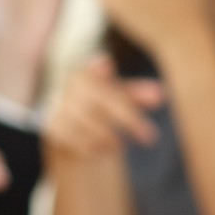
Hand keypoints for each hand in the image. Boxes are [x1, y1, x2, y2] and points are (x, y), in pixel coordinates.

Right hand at [43, 54, 164, 170]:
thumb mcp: (124, 102)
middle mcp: (70, 86)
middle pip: (97, 96)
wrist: (77, 139)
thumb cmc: (105, 112)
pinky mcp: (52, 128)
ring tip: (121, 145)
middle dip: (125, 115)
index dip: (97, 67)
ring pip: (82, 118)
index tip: (107, 64)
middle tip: (150, 136)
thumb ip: (139, 96)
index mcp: (87, 73)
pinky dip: (89, 145)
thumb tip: (162, 94)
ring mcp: (58, 106)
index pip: (94, 70)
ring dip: (105, 133)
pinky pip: (69, 136)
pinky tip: (105, 151)